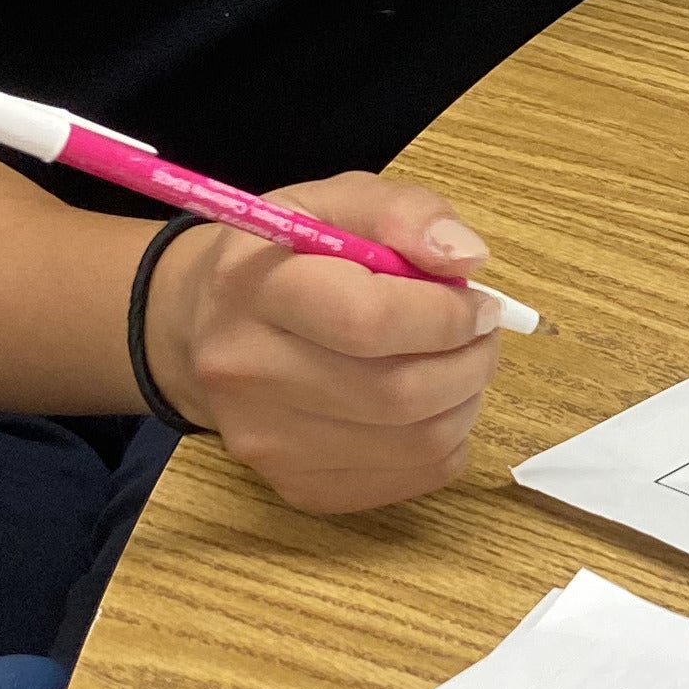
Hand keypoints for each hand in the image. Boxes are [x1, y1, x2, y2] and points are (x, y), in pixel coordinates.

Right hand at [137, 170, 509, 511]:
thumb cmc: (289, 258)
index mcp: (254, 286)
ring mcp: (267, 440)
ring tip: (459, 365)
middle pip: (395, 392)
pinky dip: (447, 443)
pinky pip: (411, 478)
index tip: (478, 305)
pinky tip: (431, 406)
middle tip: (481, 336)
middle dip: (468, 362)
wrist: (207, 328)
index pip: (367, 320)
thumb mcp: (337, 202)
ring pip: (414, 442)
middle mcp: (247, 372)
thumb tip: (466, 258)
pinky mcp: (295, 486)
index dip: (445, 316)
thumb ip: (405, 213)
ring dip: (465, 402)